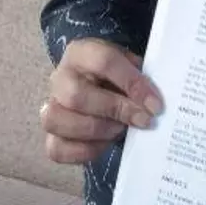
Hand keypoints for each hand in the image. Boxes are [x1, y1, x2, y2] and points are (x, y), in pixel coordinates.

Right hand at [41, 38, 163, 164]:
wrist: (98, 86)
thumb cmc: (117, 76)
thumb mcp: (130, 65)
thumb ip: (139, 77)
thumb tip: (152, 102)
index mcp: (80, 53)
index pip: (102, 62)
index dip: (131, 83)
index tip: (155, 103)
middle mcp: (60, 78)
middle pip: (76, 96)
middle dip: (115, 111)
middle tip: (143, 120)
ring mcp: (50, 107)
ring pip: (57, 120)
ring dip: (96, 130)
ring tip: (120, 130)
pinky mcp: (50, 136)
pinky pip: (56, 149)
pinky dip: (84, 151)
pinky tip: (105, 144)